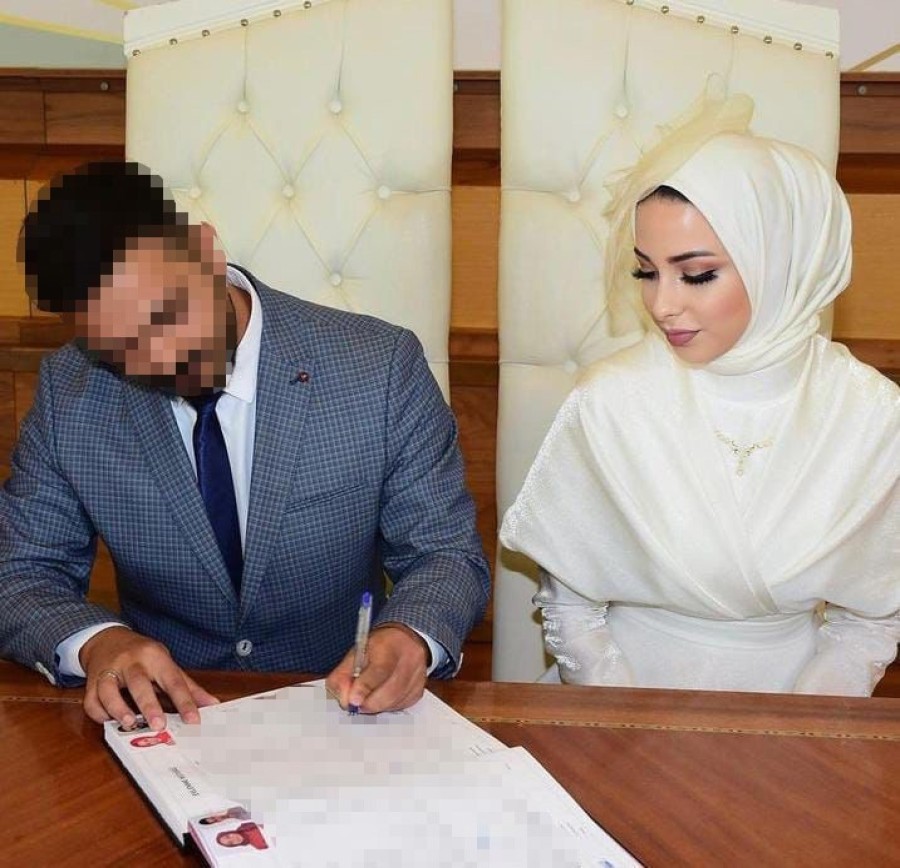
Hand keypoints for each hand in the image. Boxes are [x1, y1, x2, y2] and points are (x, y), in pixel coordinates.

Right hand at [80, 626, 218, 729]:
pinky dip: (99, 713)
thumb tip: (212, 704)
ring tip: (130, 724)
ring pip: (109, 690)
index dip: (184, 701)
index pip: (173, 680)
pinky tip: (110, 721)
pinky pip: (91, 699)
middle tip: (159, 725)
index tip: (194, 720)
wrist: (108, 640)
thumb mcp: (167, 665)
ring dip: (118, 708)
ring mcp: (109, 670)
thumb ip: (188, 687)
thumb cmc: (144, 656)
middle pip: (139, 683)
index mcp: (156, 657)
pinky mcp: (92, 681)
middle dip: (149, 705)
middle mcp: (132, 662)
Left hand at [325, 623, 428, 713]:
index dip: (365, 687)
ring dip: (377, 706)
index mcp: (390, 645)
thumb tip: (344, 699)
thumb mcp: (356, 653)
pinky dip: (387, 706)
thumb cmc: (378, 648)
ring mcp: (417, 676)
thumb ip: (343, 675)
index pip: (380, 670)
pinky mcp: (419, 691)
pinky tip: (382, 695)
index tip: (353, 701)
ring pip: (394, 703)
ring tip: (368, 695)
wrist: (405, 640)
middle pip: (390, 691)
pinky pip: (400, 707)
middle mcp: (409, 659)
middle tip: (355, 703)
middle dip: (368, 703)